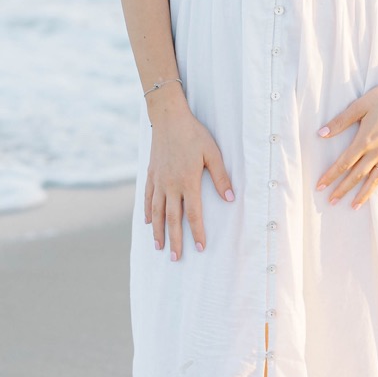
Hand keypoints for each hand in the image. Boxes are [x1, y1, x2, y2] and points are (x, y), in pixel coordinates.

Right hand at [145, 93, 233, 258]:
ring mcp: (158, 180)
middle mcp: (170, 185)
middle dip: (175, 240)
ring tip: (159, 247)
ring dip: (158, 232)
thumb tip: (231, 198)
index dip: (196, 232)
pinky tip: (148, 223)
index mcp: (188, 182)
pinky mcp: (151, 174)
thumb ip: (221, 177)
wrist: (168, 117)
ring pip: (156, 212)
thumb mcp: (213, 153)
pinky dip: (147, 212)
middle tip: (175, 258)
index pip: (193, 214)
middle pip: (171, 219)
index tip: (199, 248)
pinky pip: (147, 197)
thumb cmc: (194, 134)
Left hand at [315, 73, 377, 207]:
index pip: (343, 163)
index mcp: (365, 140)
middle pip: (357, 175)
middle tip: (331, 201)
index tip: (320, 187)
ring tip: (354, 206)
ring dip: (364, 194)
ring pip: (375, 179)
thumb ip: (340, 122)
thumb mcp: (359, 106)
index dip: (330, 176)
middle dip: (343, 189)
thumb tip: (321, 133)